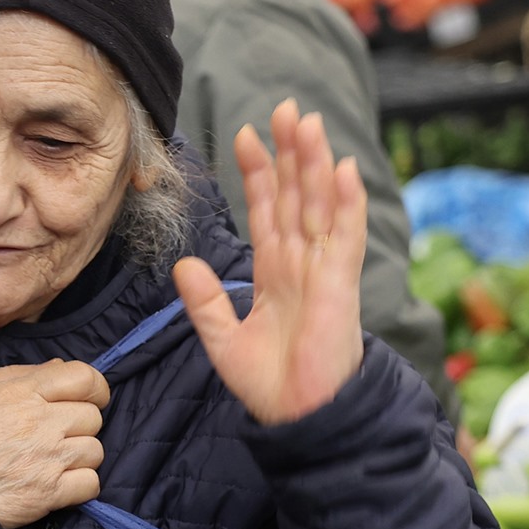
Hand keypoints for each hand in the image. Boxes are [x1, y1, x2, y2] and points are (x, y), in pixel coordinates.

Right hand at [0, 360, 108, 528]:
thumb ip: (20, 375)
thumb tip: (58, 368)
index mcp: (23, 391)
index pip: (86, 378)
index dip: (93, 388)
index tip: (85, 398)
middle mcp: (41, 422)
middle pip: (92, 417)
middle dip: (78, 425)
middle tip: (55, 435)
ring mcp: (48, 458)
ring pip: (94, 451)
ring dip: (78, 457)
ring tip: (51, 460)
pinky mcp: (48, 494)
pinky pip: (89, 484)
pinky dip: (78, 486)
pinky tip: (56, 484)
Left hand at [175, 99, 367, 425]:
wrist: (300, 420)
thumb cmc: (273, 386)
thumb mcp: (225, 339)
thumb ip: (206, 302)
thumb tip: (183, 264)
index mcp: (277, 274)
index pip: (266, 211)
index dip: (257, 174)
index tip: (245, 136)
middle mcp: (302, 265)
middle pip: (295, 196)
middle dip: (289, 153)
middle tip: (284, 108)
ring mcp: (324, 272)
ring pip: (319, 205)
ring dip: (315, 163)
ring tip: (307, 122)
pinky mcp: (341, 287)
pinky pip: (345, 237)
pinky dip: (345, 203)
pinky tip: (344, 170)